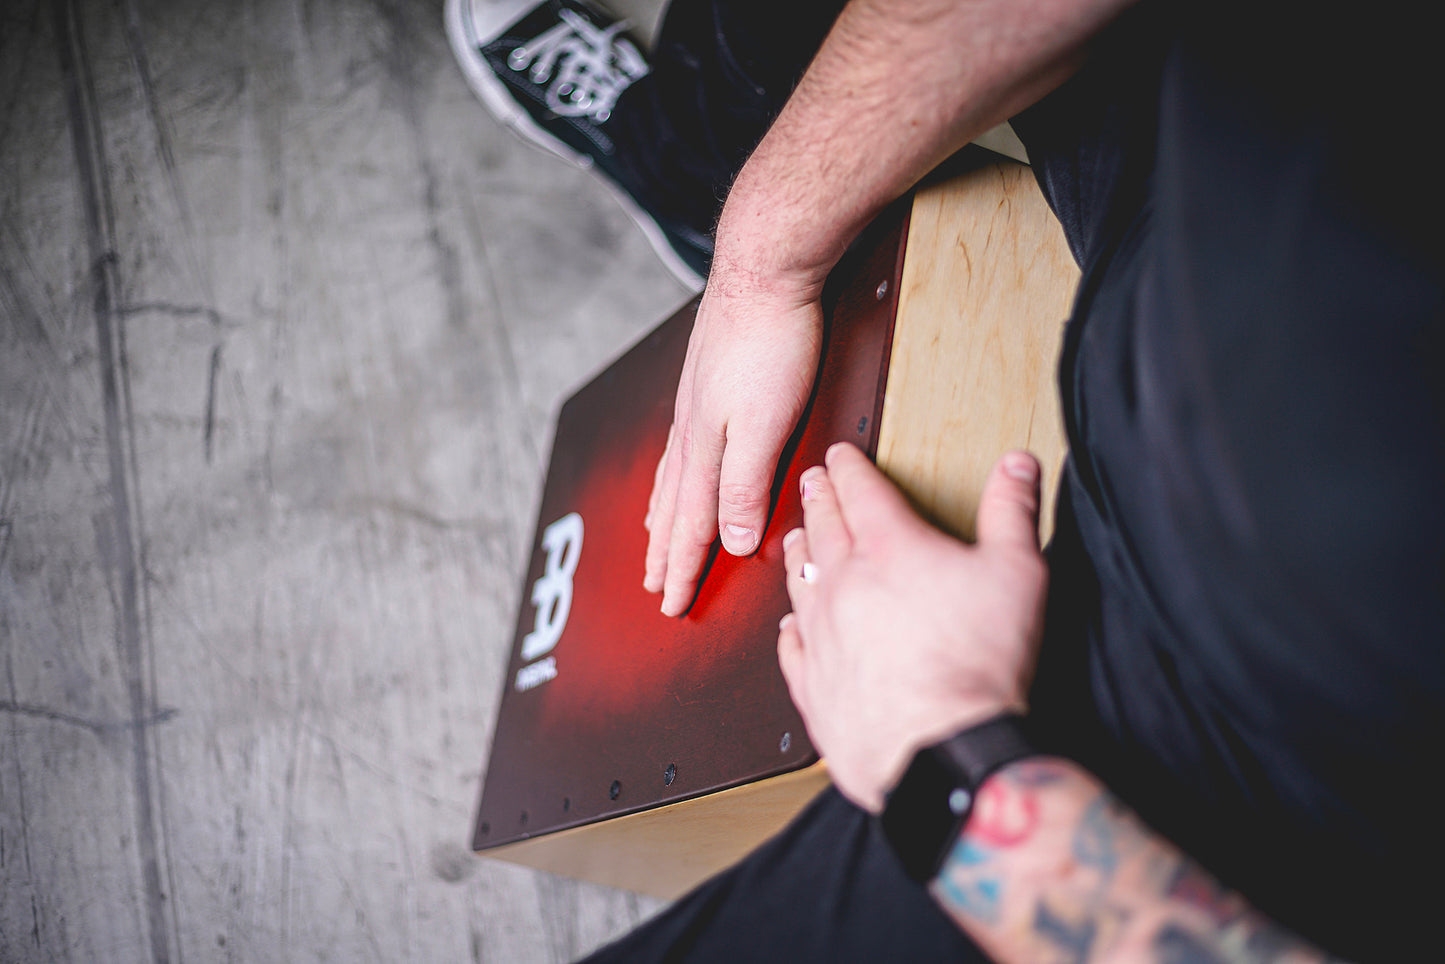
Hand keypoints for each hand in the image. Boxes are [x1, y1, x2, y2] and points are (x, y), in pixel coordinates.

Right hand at [643, 267, 824, 615]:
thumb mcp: (767, 426)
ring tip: (654, 535)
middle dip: (666, 550)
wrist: (766, 265)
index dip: (684, 570)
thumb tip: (728, 541)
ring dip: (664, 514)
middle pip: (675, 506)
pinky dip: (673, 471)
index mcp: (705, 450)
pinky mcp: (708, 378)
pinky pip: (682, 445)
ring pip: (674, 475)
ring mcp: (696, 402)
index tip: (672, 607)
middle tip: (654, 584)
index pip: (693, 527)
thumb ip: (745, 486)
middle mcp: (692, 430)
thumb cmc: (772, 342)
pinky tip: (679, 462)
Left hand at [778, 443, 1048, 811]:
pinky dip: (789, 630)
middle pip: (822, 528)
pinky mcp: (814, 686)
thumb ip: (1013, 512)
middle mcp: (845, 586)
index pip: (860, 491)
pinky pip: (791, 648)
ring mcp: (822, 636)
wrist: (944, 749)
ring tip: (795, 539)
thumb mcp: (1018, 572)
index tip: (840, 455)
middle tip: (811, 482)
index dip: (849, 467)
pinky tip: (789, 626)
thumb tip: (1016, 468)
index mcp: (890, 549)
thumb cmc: (979, 668)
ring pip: (798, 582)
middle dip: (818, 499)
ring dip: (797, 554)